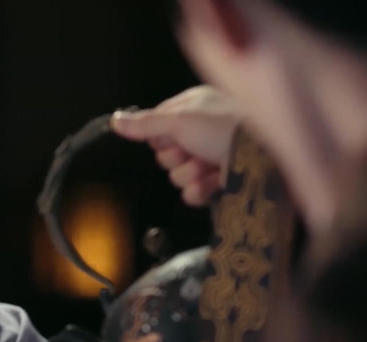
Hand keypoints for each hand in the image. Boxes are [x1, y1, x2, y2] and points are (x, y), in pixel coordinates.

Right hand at [111, 85, 243, 206]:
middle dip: (176, 157)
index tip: (169, 136)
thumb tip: (115, 120)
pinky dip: (201, 190)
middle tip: (192, 151)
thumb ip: (145, 124)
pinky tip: (214, 182)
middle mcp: (201, 131)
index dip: (159, 137)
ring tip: (208, 167)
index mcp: (193, 109)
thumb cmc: (225, 127)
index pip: (156, 127)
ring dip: (190, 174)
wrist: (265, 156)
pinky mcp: (218, 182)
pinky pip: (192, 193)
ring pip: (177, 175)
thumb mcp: (179, 120)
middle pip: (165, 154)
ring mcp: (210, 158)